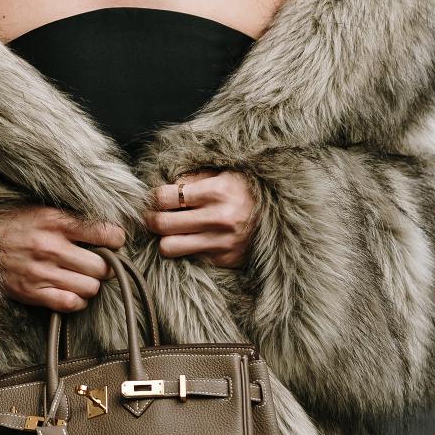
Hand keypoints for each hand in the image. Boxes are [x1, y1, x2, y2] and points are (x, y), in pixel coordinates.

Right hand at [0, 204, 125, 312]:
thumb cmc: (12, 223)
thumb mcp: (41, 209)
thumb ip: (70, 217)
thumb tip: (104, 228)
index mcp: (55, 221)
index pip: (104, 233)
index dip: (115, 239)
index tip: (113, 241)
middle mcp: (50, 247)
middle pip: (101, 266)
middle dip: (106, 266)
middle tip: (100, 263)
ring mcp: (41, 272)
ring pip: (90, 288)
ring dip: (91, 284)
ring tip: (83, 277)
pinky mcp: (32, 292)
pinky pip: (70, 304)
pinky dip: (77, 300)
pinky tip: (72, 292)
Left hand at [143, 169, 257, 268]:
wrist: (283, 215)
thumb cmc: (248, 189)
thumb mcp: (224, 173)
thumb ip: (194, 177)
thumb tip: (164, 185)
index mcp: (217, 192)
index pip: (165, 197)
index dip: (154, 197)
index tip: (156, 198)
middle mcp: (219, 219)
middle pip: (162, 224)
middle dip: (151, 219)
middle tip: (152, 216)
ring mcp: (222, 243)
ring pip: (169, 247)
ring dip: (165, 239)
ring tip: (169, 231)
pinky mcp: (225, 260)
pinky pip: (190, 257)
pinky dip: (187, 249)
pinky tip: (193, 239)